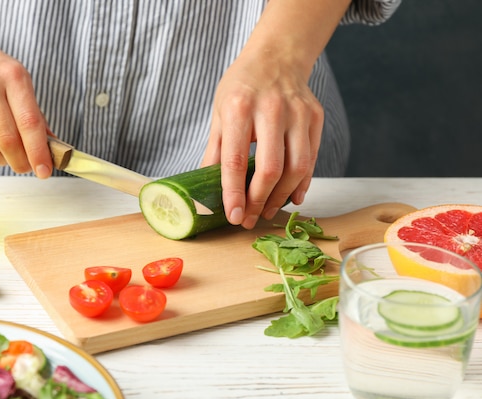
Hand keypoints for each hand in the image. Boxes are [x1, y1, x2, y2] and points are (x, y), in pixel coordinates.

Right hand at [0, 29, 52, 177]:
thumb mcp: (18, 79)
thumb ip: (34, 113)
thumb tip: (50, 148)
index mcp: (13, 77)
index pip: (30, 123)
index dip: (39, 152)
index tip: (45, 171)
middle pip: (8, 142)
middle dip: (22, 163)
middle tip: (27, 167)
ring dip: (3, 160)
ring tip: (7, 153)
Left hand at [202, 52, 322, 229]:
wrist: (276, 57)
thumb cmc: (242, 87)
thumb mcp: (219, 112)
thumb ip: (215, 151)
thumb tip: (206, 188)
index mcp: (239, 107)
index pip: (236, 160)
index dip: (234, 193)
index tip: (233, 216)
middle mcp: (271, 109)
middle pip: (270, 168)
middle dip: (259, 201)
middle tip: (249, 218)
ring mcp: (297, 113)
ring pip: (296, 168)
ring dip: (280, 197)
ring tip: (265, 210)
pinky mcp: (315, 117)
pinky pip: (311, 160)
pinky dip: (301, 184)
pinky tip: (289, 197)